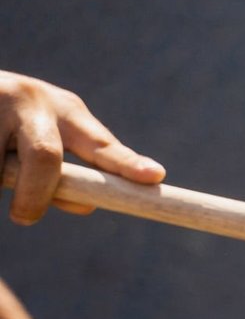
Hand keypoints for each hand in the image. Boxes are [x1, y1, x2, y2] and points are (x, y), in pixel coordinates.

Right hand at [1, 71, 164, 224]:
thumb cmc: (10, 126)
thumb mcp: (41, 142)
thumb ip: (64, 177)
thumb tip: (85, 206)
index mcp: (67, 111)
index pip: (101, 145)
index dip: (127, 164)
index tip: (154, 176)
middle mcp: (36, 100)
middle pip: (46, 157)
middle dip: (36, 195)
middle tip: (24, 218)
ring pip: (0, 166)